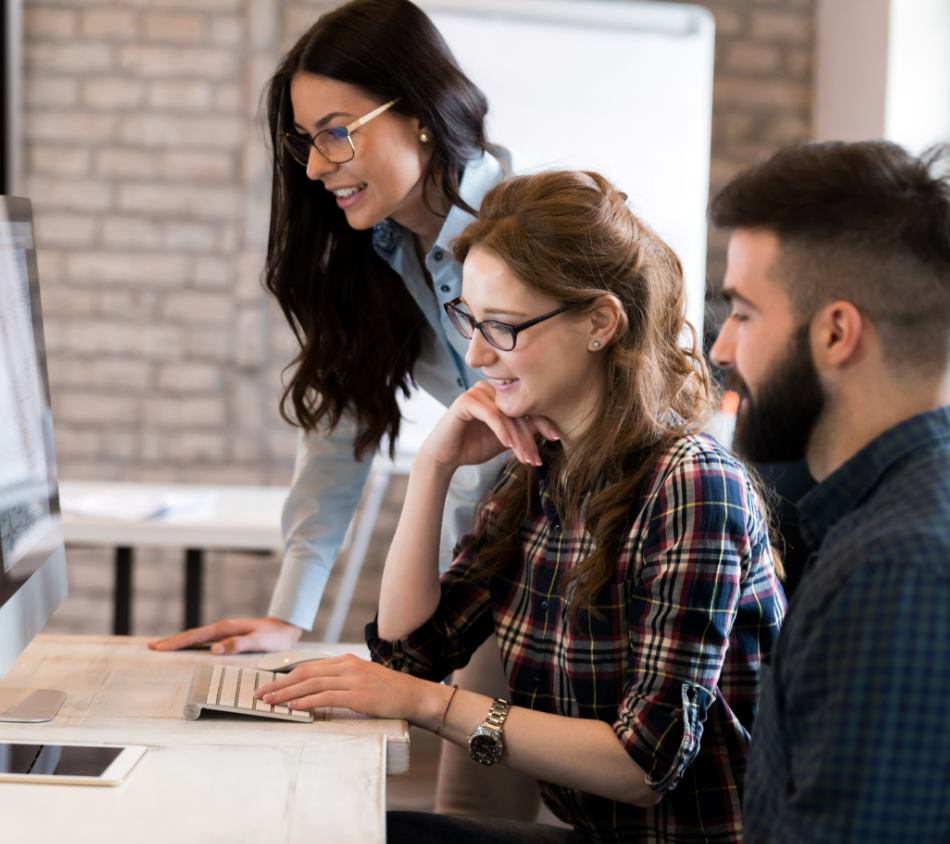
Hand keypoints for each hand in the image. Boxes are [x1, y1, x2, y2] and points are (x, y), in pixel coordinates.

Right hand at [147, 616, 302, 654]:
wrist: (285, 628)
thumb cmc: (274, 637)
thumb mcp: (259, 641)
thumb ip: (238, 644)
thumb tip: (214, 649)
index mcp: (226, 629)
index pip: (196, 636)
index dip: (177, 642)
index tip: (159, 647)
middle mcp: (222, 628)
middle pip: (192, 635)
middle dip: (172, 641)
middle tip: (151, 647)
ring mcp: (224, 632)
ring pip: (197, 637)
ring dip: (179, 642)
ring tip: (161, 647)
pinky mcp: (227, 636)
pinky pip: (204, 640)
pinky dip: (191, 643)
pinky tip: (186, 648)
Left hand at [254, 653, 448, 727]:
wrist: (413, 695)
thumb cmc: (388, 692)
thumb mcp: (362, 679)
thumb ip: (340, 681)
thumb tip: (315, 691)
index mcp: (346, 660)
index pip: (309, 666)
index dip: (286, 676)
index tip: (269, 686)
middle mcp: (346, 665)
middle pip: (305, 672)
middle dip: (279, 684)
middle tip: (260, 694)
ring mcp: (352, 679)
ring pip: (311, 683)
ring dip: (287, 694)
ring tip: (270, 702)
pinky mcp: (358, 694)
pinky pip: (325, 696)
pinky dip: (306, 701)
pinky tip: (293, 707)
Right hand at [421, 381, 560, 470]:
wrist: (445, 457)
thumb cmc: (473, 447)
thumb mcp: (505, 440)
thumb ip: (522, 431)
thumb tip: (549, 429)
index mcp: (499, 396)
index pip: (526, 406)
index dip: (542, 422)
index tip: (556, 438)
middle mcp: (489, 389)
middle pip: (518, 412)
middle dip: (529, 438)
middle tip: (536, 458)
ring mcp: (476, 393)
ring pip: (506, 415)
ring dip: (517, 439)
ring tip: (524, 458)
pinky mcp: (465, 401)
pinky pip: (490, 415)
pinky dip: (501, 431)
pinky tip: (508, 445)